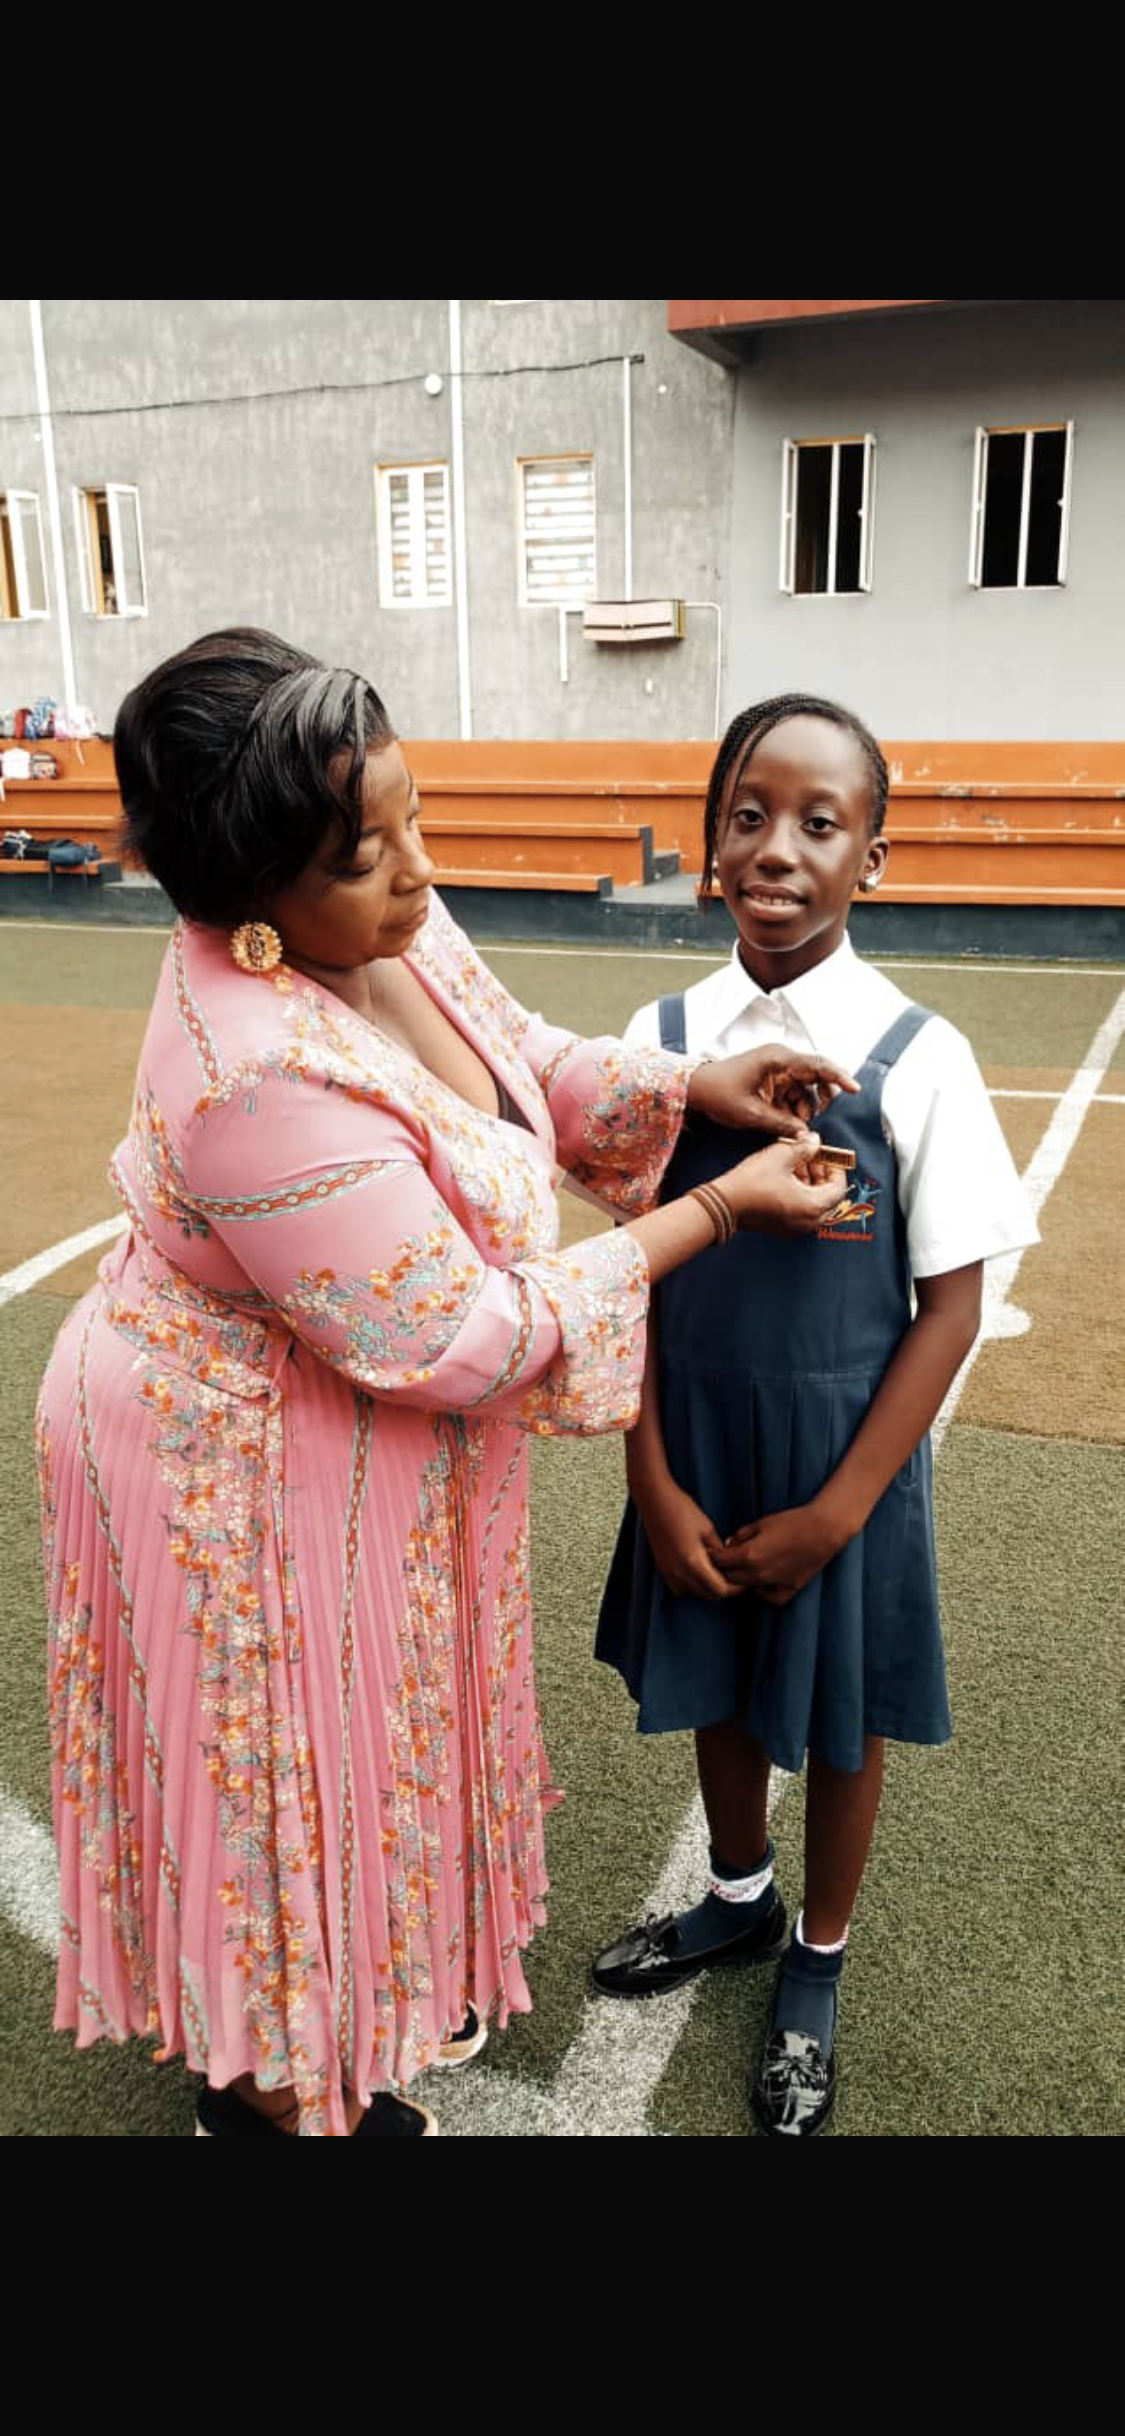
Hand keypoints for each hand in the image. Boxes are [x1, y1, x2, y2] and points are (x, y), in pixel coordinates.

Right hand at [635, 1477, 739, 1600]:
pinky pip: (682, 1587)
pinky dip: (692, 1584)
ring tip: (716, 1570)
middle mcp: (679, 1573)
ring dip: (707, 1587)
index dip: (735, 1589)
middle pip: (708, 1595)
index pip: (720, 1590)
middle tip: (734, 1576)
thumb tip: (730, 1566)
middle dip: (723, 1588)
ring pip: (695, 1593)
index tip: (744, 1582)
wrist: (655, 1501)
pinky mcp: (662, 1569)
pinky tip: (698, 1569)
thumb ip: (720, 1553)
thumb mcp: (708, 1530)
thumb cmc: (682, 1510)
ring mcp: (668, 1573)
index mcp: (693, 1563)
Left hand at [687, 1046, 858, 1138]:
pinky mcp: (773, 1080)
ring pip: (806, 1088)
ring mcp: (777, 1069)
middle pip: (816, 1075)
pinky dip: (793, 1108)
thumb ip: (782, 1124)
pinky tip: (785, 1121)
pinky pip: (793, 1093)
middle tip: (816, 1116)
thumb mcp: (752, 1114)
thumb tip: (806, 1135)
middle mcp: (782, 1060)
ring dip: (804, 1107)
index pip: (817, 1065)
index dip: (839, 1077)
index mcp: (778, 1060)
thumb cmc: (719, 1094)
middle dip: (821, 1097)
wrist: (696, 1089)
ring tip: (793, 1123)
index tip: (855, 1089)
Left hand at [711, 1502, 842, 1604]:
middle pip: (730, 1578)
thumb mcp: (761, 1523)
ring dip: (743, 1579)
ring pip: (747, 1588)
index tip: (715, 1552)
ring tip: (747, 1567)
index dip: (715, 1556)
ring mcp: (773, 1584)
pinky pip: (769, 1597)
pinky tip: (765, 1580)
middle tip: (728, 1561)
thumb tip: (728, 1545)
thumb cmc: (792, 1522)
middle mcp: (758, 1574)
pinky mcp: (789, 1589)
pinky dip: (764, 1591)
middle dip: (725, 1569)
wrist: (823, 1530)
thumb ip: (740, 1536)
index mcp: (748, 1555)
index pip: (720, 1562)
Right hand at [716, 1138, 851, 1234]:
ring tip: (798, 1161)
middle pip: (828, 1197)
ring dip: (810, 1182)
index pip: (838, 1188)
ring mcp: (795, 1227)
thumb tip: (815, 1140)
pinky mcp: (782, 1227)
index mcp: (814, 1206)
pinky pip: (801, 1210)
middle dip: (822, 1174)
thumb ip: (804, 1147)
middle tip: (813, 1155)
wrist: (725, 1203)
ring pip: (814, 1203)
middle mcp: (809, 1222)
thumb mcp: (782, 1155)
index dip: (836, 1168)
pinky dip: (800, 1193)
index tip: (828, 1154)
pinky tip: (787, 1175)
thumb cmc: (753, 1181)